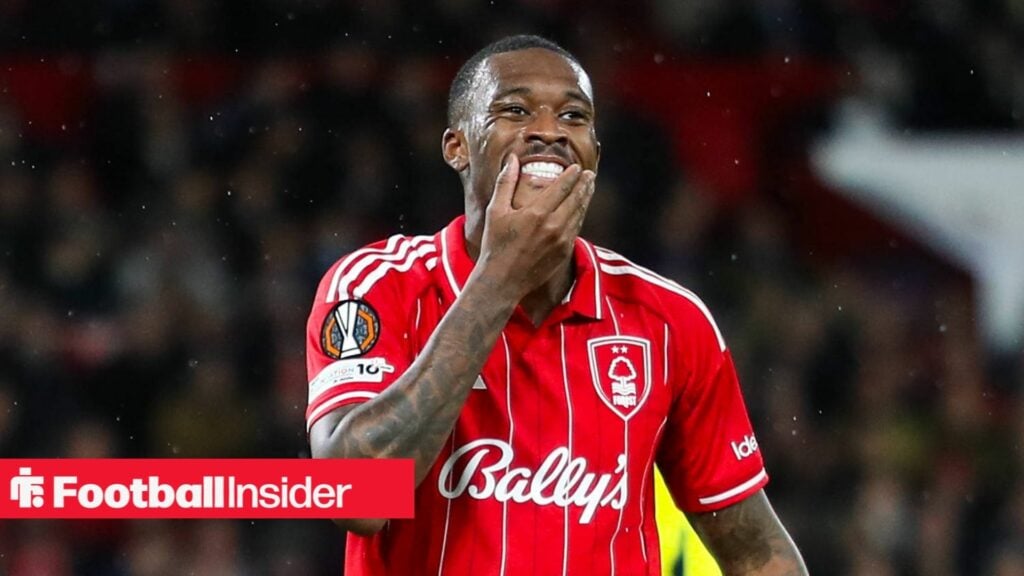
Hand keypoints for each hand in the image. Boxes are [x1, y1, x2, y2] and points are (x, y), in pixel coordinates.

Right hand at [477, 153, 595, 301]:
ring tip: (589, 188)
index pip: (561, 187)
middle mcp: (553, 225)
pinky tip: (580, 211)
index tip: (576, 167)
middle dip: (584, 185)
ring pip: (579, 214)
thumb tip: (513, 160)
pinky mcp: (564, 253)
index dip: (571, 176)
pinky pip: (576, 230)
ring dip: (585, 199)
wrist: (502, 281)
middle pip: (576, 199)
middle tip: (589, 175)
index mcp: (536, 213)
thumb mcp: (496, 211)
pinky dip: (580, 217)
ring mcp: (561, 240)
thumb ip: (506, 183)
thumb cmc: (495, 245)